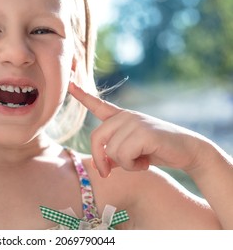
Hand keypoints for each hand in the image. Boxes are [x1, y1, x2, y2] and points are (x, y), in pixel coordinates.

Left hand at [68, 81, 203, 177]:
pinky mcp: (143, 131)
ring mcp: (134, 121)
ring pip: (111, 151)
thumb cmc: (156, 151)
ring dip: (125, 165)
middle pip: (96, 138)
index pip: (98, 104)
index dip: (82, 95)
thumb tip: (98, 166)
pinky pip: (123, 155)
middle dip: (100, 160)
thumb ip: (113, 155)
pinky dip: (132, 166)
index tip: (69, 83)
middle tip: (108, 172)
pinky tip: (145, 162)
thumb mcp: (130, 153)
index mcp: (121, 117)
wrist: (188, 151)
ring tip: (140, 161)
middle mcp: (125, 116)